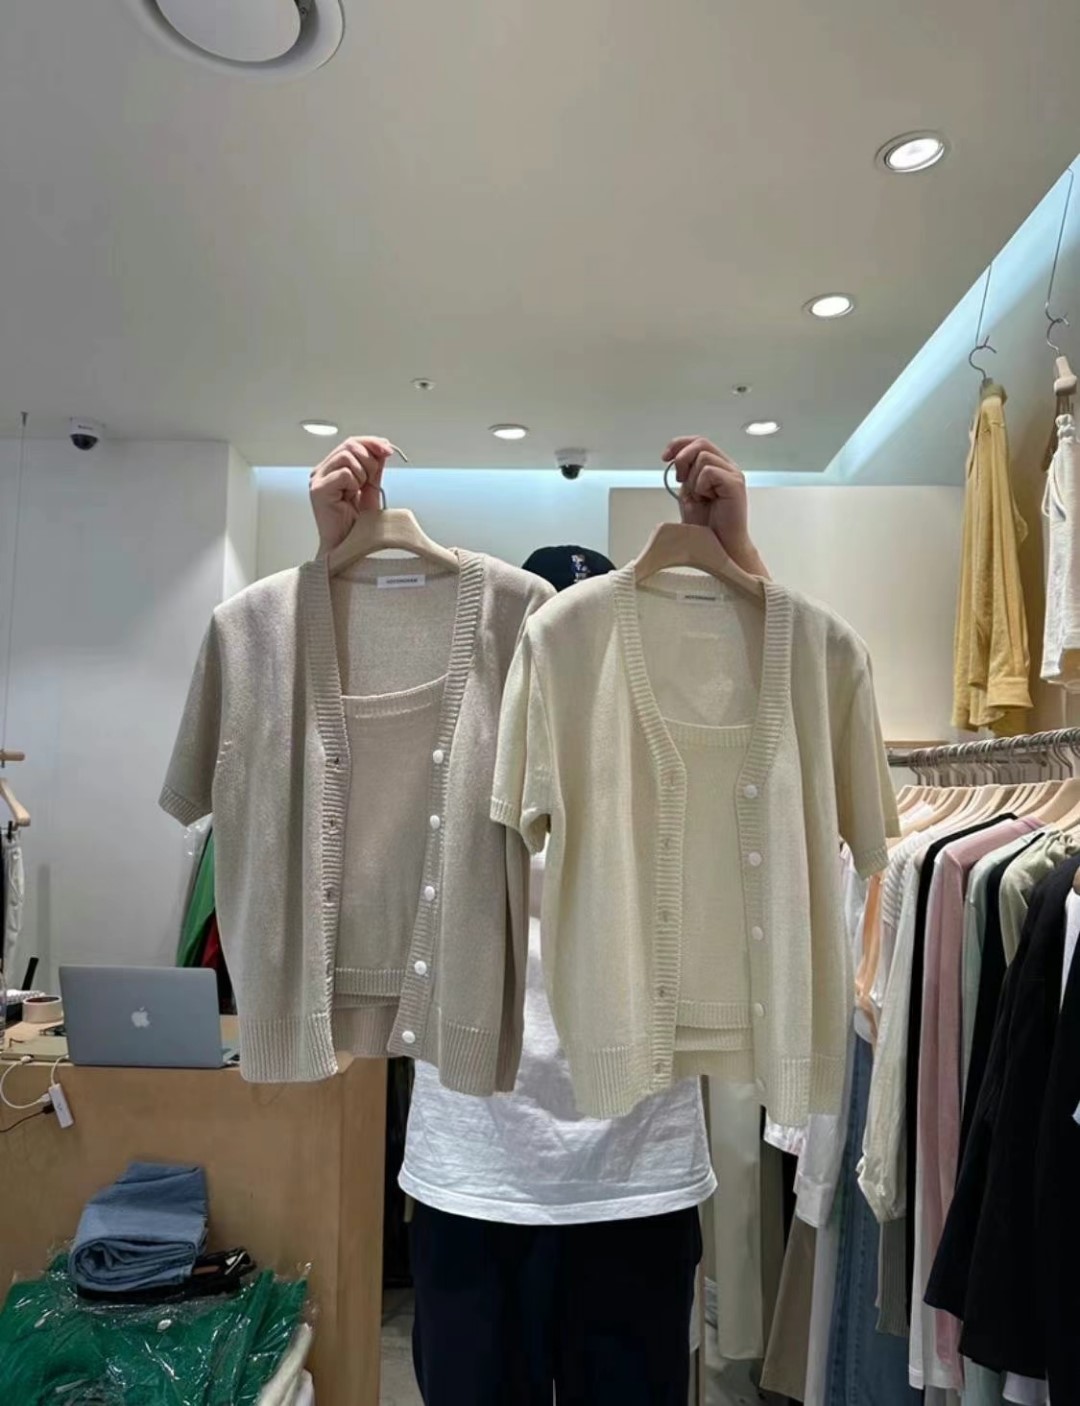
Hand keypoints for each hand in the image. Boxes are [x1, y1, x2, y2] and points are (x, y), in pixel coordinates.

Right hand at [309, 436, 394, 551]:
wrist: (350, 547)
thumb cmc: (357, 525)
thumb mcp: (370, 489)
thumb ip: (374, 468)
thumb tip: (382, 448)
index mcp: (332, 469)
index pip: (352, 443)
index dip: (372, 442)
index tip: (389, 449)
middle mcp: (322, 471)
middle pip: (350, 445)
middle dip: (370, 460)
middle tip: (370, 480)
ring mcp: (318, 479)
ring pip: (348, 456)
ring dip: (362, 474)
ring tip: (357, 492)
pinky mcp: (319, 489)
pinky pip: (345, 473)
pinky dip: (354, 484)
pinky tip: (349, 498)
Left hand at [661, 436, 767, 577]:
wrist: (717, 546)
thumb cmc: (706, 525)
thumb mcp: (688, 493)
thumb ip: (685, 473)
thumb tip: (675, 457)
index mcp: (718, 466)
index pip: (698, 441)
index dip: (679, 444)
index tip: (664, 457)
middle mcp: (728, 466)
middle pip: (701, 443)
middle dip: (683, 459)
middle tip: (680, 481)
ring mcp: (734, 474)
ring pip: (703, 457)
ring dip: (693, 479)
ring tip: (701, 497)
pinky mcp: (735, 484)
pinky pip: (709, 472)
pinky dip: (701, 486)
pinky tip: (708, 499)